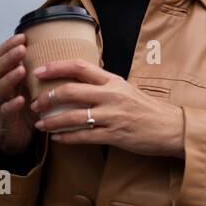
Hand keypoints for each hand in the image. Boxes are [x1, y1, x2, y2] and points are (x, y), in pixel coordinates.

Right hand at [0, 33, 36, 155]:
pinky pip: (6, 109)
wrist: (23, 134)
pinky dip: (12, 104)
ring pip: (0, 87)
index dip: (9, 45)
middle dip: (9, 57)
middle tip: (22, 50)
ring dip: (10, 77)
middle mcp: (4, 86)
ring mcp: (3, 102)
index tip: (22, 37)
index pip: (2, 55)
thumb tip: (62, 49)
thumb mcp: (37, 85)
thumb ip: (42, 70)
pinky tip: (20, 100)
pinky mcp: (6, 119)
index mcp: (10, 75)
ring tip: (21, 70)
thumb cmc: (32, 106)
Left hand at [29, 59, 185, 157]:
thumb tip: (79, 82)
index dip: (55, 67)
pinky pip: (84, 136)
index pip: (79, 67)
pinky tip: (57, 138)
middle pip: (70, 91)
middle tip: (35, 103)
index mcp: (112, 81)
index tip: (38, 71)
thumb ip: (104, 85)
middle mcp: (111, 95)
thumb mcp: (126, 89)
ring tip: (40, 124)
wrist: (170, 127)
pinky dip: (67, 138)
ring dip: (52, 121)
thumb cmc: (147, 109)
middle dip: (47, 97)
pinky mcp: (114, 135)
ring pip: (73, 116)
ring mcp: (112, 116)